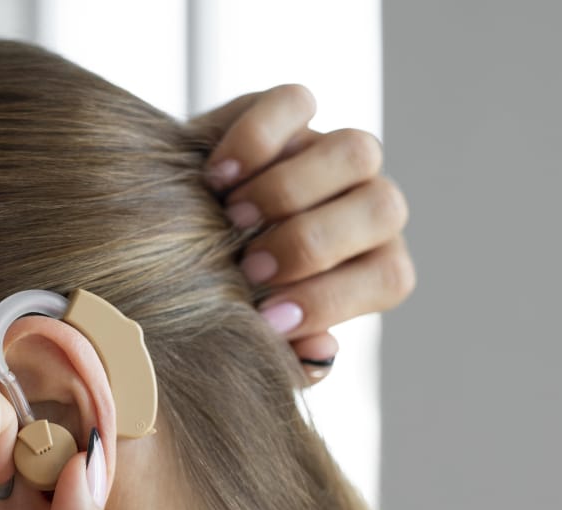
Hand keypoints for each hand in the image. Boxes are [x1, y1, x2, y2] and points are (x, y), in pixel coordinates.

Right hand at [193, 84, 415, 380]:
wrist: (171, 237)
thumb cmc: (222, 299)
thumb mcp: (251, 333)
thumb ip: (287, 353)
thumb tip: (321, 350)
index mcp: (373, 263)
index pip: (390, 275)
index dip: (333, 300)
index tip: (268, 320)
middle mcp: (364, 204)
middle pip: (384, 208)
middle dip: (313, 243)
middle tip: (248, 268)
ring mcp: (330, 152)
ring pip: (356, 151)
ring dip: (290, 190)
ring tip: (231, 219)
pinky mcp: (289, 112)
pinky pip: (295, 103)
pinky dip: (255, 140)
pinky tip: (214, 177)